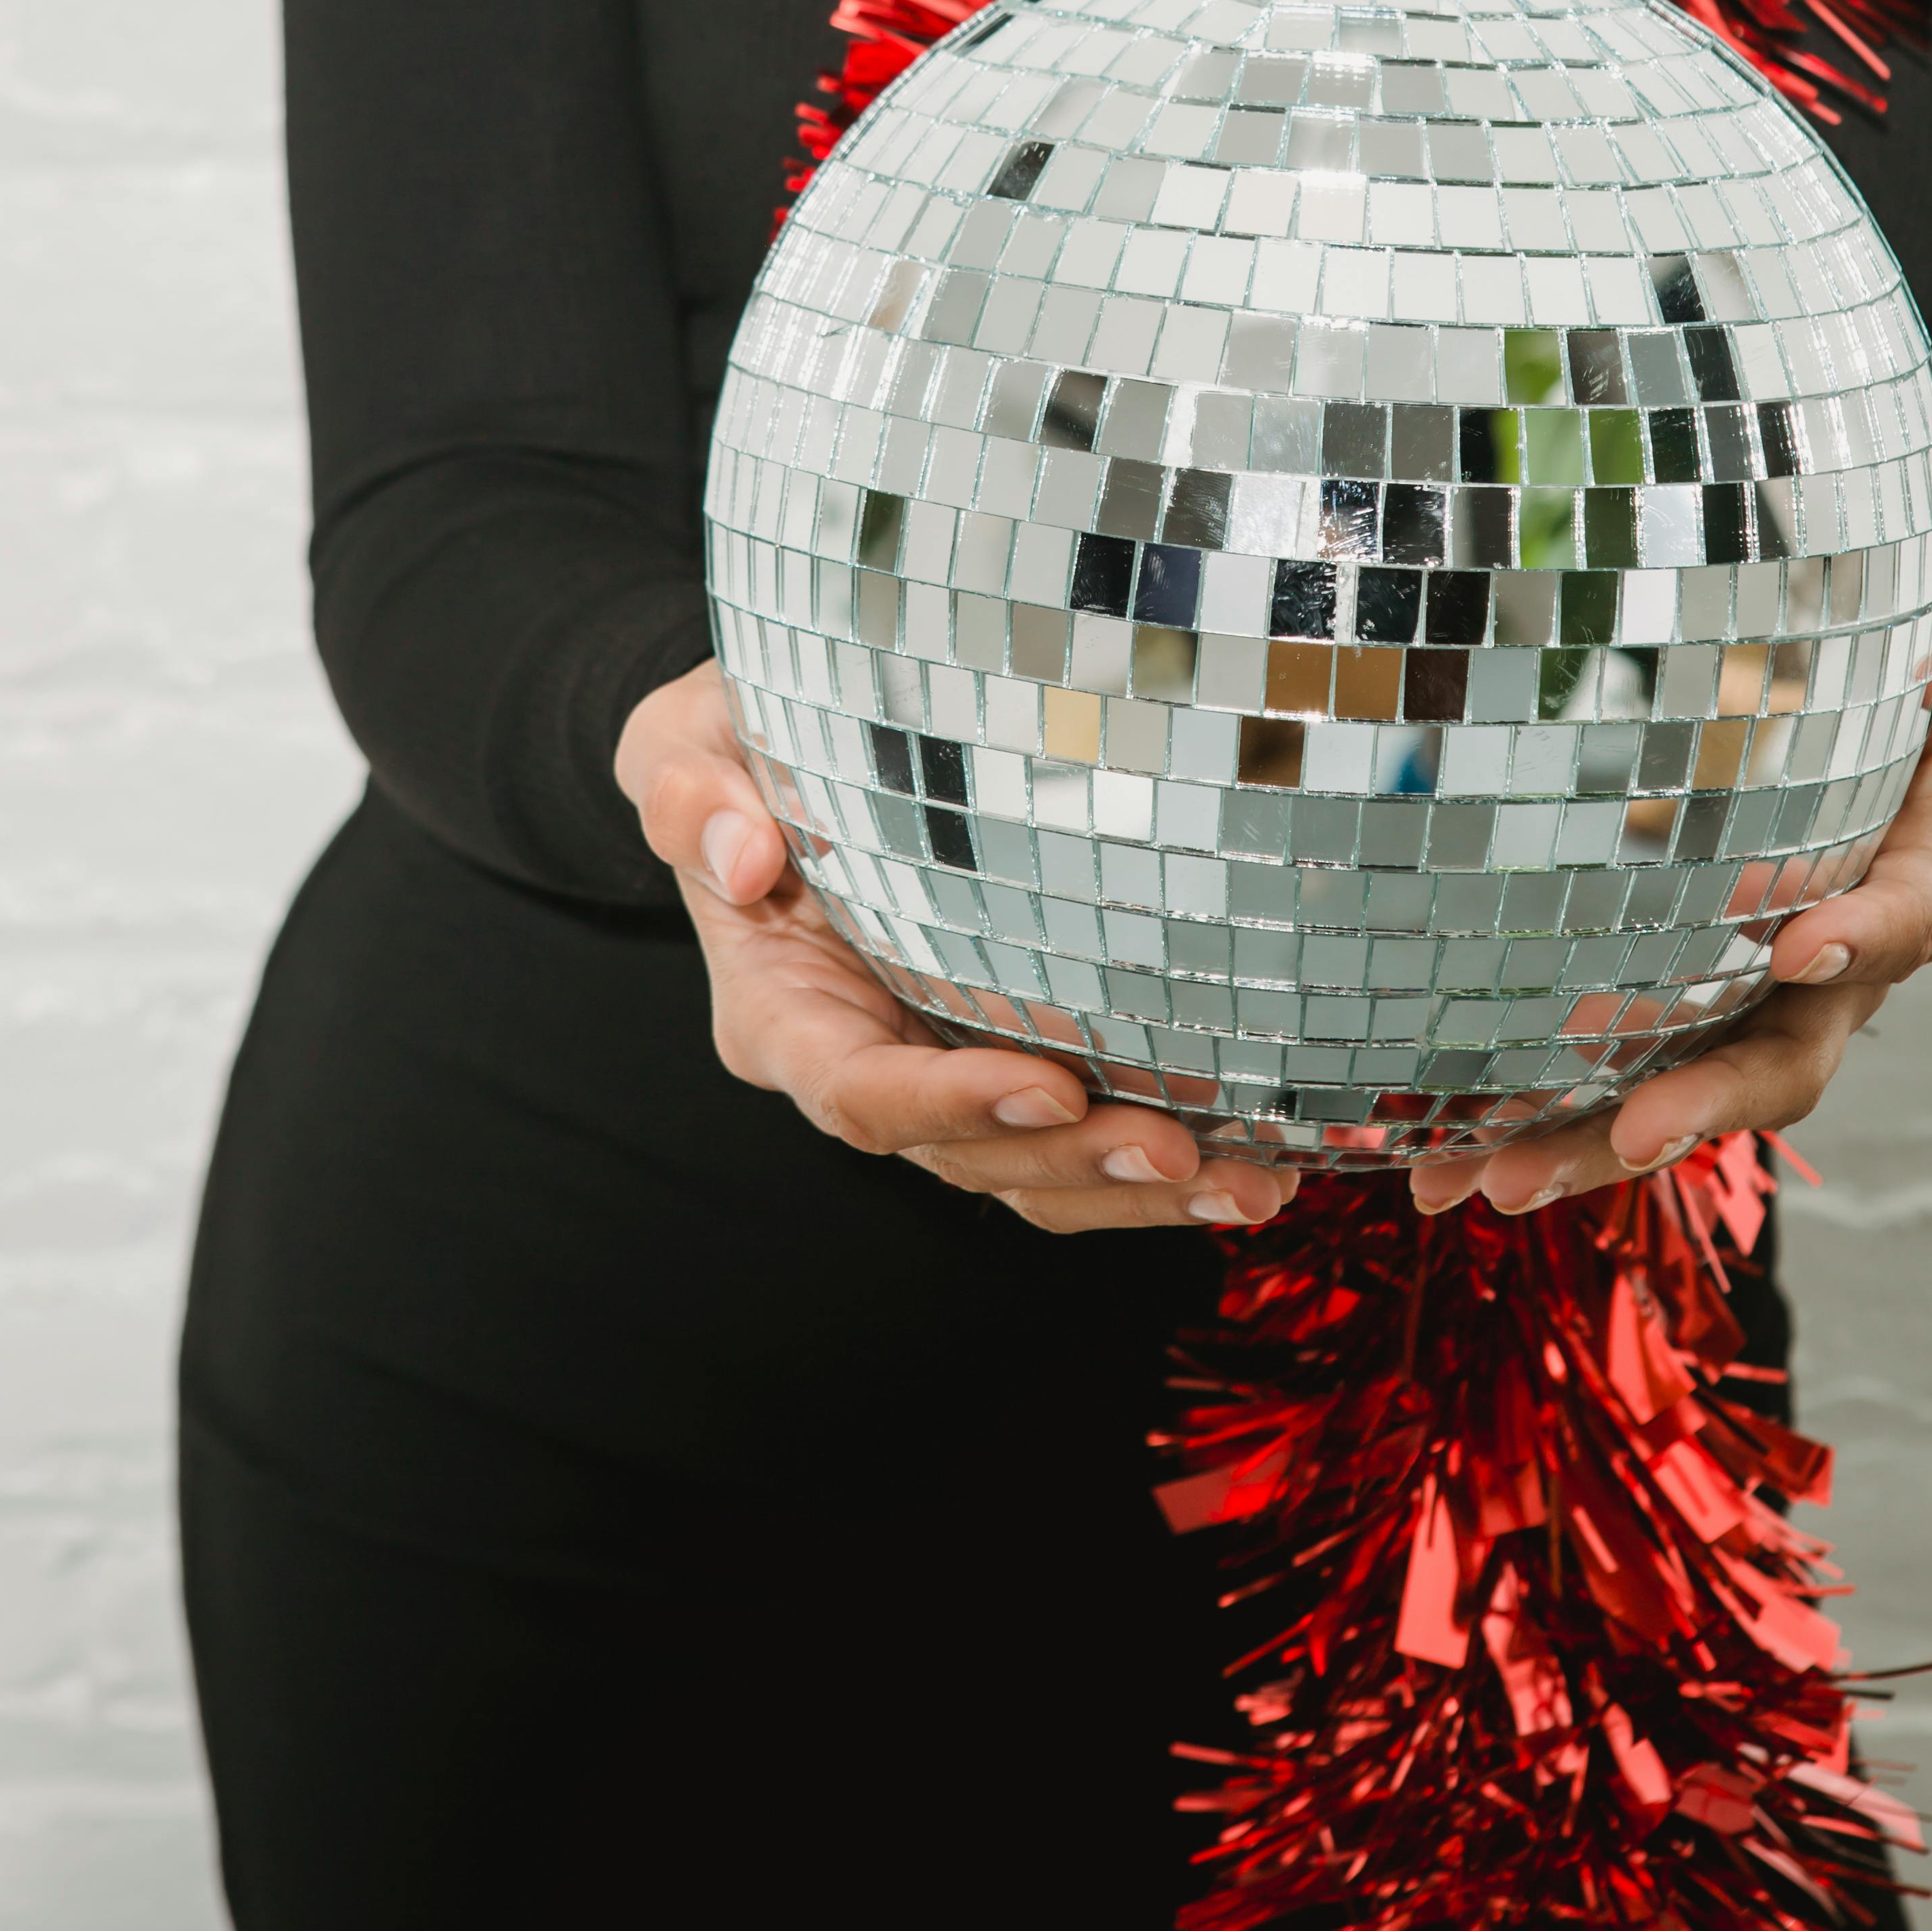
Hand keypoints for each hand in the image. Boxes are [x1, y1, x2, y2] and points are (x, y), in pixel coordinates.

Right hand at [614, 662, 1297, 1238]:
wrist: (769, 753)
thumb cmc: (728, 743)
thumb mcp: (684, 742)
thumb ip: (692, 793)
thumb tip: (744, 857)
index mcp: (780, 1014)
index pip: (858, 1091)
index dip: (950, 1104)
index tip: (1049, 1086)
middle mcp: (858, 1063)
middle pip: (963, 1154)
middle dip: (1072, 1163)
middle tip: (1180, 1148)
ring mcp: (935, 1069)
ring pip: (1031, 1170)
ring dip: (1136, 1189)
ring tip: (1245, 1183)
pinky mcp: (1000, 1055)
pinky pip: (1073, 1136)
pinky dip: (1156, 1159)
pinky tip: (1247, 1157)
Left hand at [1409, 575, 1931, 1217]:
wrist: (1840, 724)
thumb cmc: (1897, 679)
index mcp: (1904, 889)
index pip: (1897, 925)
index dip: (1856, 941)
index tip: (1797, 949)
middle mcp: (1824, 976)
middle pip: (1781, 1062)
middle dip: (1707, 1105)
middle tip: (1635, 1133)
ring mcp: (1738, 1006)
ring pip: (1678, 1096)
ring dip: (1590, 1147)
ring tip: (1496, 1181)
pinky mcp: (1660, 1013)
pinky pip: (1601, 1080)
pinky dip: (1527, 1123)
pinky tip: (1440, 1161)